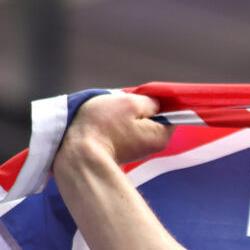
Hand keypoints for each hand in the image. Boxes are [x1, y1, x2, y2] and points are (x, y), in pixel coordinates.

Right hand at [56, 91, 173, 168]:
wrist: (77, 154)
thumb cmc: (103, 126)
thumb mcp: (129, 103)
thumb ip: (148, 101)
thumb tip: (156, 103)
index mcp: (161, 135)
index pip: (171, 114)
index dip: (160, 101)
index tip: (144, 95)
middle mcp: (153, 147)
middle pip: (153, 119)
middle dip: (140, 108)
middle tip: (122, 103)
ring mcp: (137, 151)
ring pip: (137, 124)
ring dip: (126, 116)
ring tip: (110, 113)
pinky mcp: (121, 152)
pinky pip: (124, 132)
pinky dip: (116, 125)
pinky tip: (105, 123)